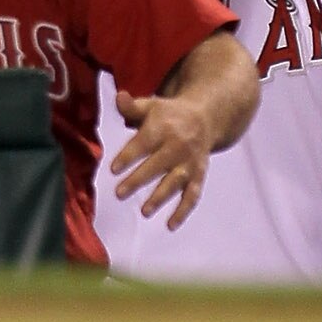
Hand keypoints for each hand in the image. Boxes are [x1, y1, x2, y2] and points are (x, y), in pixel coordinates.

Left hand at [108, 89, 219, 227]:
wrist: (207, 115)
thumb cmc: (170, 114)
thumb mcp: (152, 105)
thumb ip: (132, 107)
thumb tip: (118, 96)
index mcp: (164, 127)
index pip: (144, 142)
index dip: (129, 155)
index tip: (114, 168)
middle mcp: (178, 144)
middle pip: (157, 164)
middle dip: (139, 179)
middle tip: (119, 193)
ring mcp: (189, 161)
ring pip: (175, 181)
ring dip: (161, 196)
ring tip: (145, 211)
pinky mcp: (198, 173)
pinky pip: (193, 193)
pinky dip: (184, 210)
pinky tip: (170, 225)